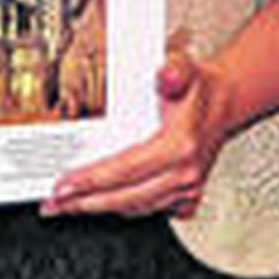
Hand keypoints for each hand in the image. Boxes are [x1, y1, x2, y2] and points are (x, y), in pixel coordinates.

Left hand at [41, 39, 227, 218]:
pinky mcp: (186, 197)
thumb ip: (174, 70)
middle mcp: (184, 174)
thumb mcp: (185, 68)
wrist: (224, 101)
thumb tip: (166, 75)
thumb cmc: (199, 89)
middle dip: (85, 202)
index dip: (91, 180)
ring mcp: (186, 189)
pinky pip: (149, 210)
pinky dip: (124, 208)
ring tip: (70, 204)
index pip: (125, 170)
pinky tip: (102, 203)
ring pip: (136, 208)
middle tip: (54, 203)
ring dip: (101, 208)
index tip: (63, 186)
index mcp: (180, 146)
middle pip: (126, 197)